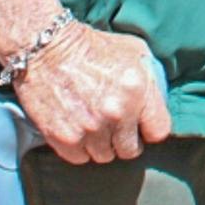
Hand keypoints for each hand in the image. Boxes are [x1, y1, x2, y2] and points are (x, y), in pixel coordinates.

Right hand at [10, 20, 171, 164]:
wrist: (46, 49)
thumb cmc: (91, 46)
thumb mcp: (134, 50)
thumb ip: (150, 79)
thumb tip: (158, 102)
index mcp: (137, 90)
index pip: (158, 131)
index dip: (150, 129)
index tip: (142, 127)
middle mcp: (116, 113)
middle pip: (130, 150)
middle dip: (125, 140)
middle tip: (116, 128)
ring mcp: (89, 128)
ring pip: (104, 156)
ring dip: (101, 145)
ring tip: (94, 126)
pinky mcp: (64, 138)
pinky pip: (79, 158)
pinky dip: (79, 148)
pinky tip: (77, 130)